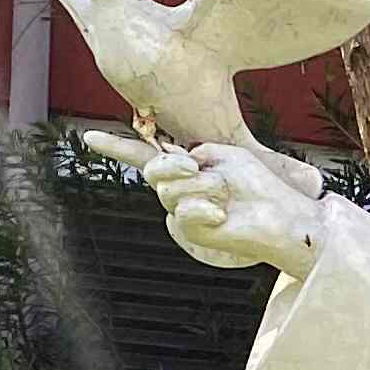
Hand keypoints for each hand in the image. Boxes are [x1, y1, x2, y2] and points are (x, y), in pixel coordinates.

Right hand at [87, 130, 326, 274]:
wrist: (281, 216)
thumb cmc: (258, 185)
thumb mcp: (226, 155)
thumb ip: (196, 152)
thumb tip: (181, 161)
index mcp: (185, 166)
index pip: (143, 155)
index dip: (116, 147)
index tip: (88, 138)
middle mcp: (178, 188)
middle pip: (153, 170)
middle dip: (173, 164)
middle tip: (198, 168)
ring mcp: (182, 211)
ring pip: (169, 191)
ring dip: (202, 187)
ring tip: (225, 196)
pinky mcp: (190, 231)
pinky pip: (183, 212)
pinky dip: (205, 209)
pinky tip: (222, 215)